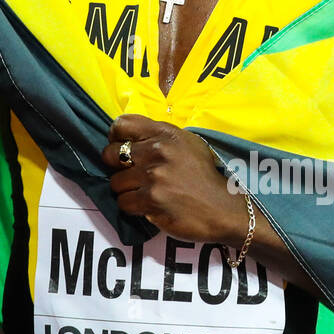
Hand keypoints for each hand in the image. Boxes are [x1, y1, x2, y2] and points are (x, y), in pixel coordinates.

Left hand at [101, 114, 246, 244]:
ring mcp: (154, 175)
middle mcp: (157, 150)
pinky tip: (147, 205)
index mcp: (165, 133)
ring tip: (143, 193)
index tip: (120, 147)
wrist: (223, 208)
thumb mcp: (187, 143)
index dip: (115, 137)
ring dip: (126, 190)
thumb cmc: (203, 176)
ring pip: (115, 182)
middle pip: (111, 154)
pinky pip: (123, 202)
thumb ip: (159, 137)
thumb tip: (129, 138)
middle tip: (130, 174)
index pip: (122, 124)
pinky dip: (132, 206)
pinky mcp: (152, 199)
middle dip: (116, 167)